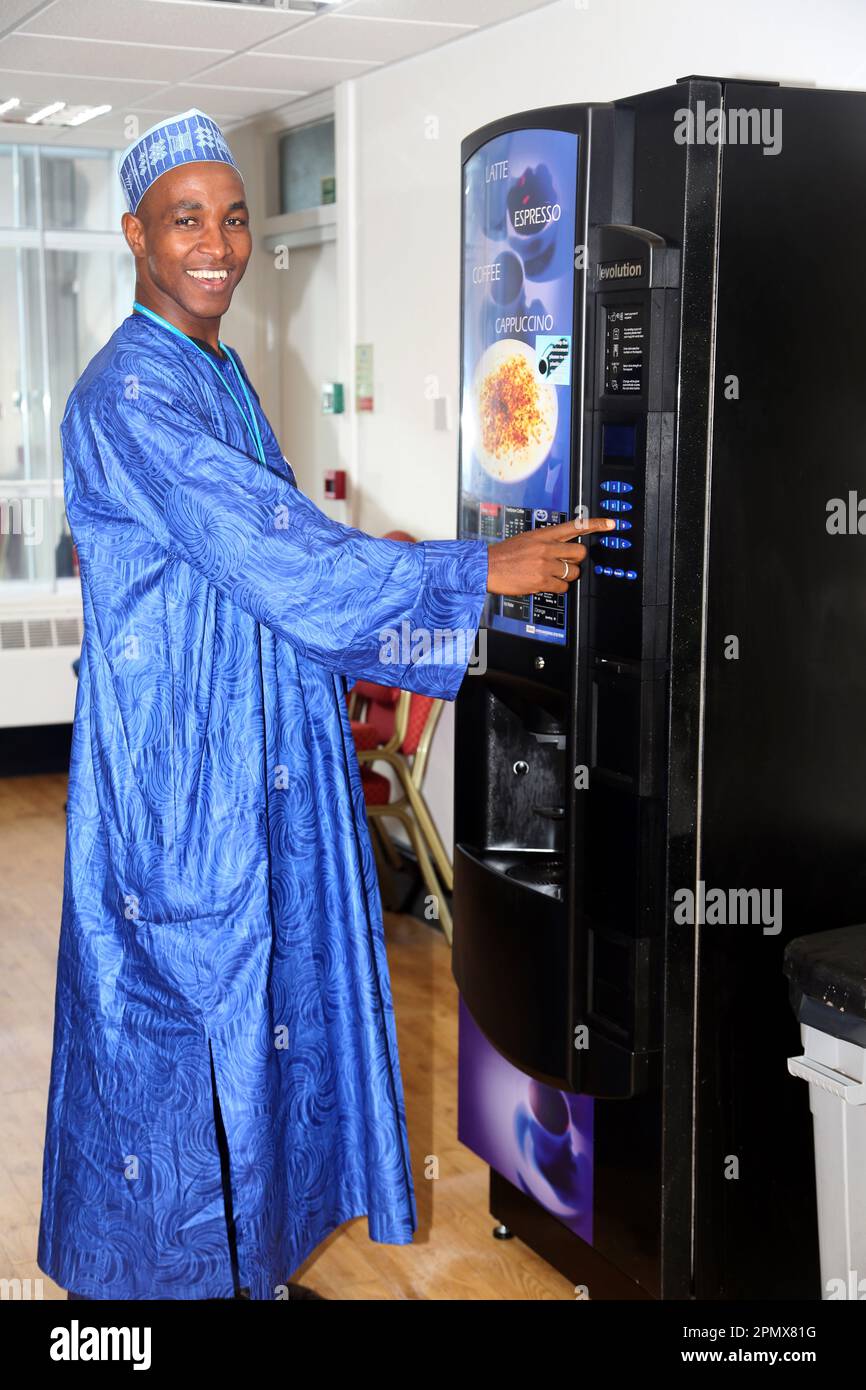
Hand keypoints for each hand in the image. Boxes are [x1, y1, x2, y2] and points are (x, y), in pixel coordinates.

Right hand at [486, 515, 615, 595]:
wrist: (485, 567)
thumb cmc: (503, 555)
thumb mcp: (526, 539)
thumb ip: (545, 542)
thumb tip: (561, 550)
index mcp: (543, 534)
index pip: (574, 526)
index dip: (596, 525)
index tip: (612, 524)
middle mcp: (546, 547)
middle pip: (580, 553)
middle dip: (576, 561)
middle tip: (566, 564)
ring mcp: (544, 564)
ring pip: (572, 572)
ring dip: (566, 577)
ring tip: (551, 576)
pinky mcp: (541, 580)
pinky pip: (562, 587)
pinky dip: (557, 588)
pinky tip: (544, 584)